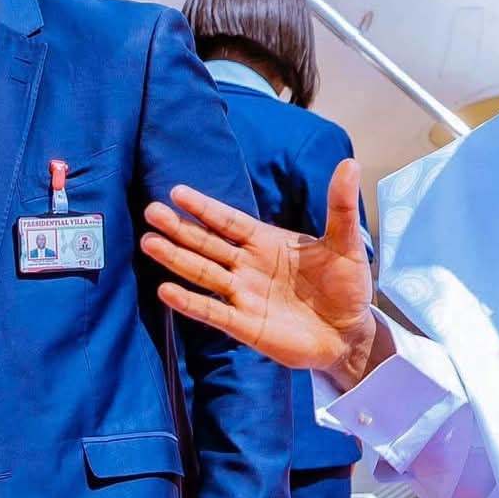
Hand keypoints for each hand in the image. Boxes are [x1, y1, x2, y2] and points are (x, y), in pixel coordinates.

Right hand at [141, 157, 381, 387]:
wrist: (350, 333)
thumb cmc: (346, 286)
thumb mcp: (346, 243)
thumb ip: (340, 206)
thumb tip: (349, 164)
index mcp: (268, 243)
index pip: (230, 222)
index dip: (205, 208)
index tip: (177, 192)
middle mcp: (249, 266)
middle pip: (208, 244)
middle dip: (181, 229)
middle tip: (151, 211)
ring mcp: (244, 295)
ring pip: (203, 273)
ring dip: (176, 259)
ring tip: (148, 242)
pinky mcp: (245, 325)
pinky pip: (212, 311)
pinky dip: (190, 302)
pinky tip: (165, 290)